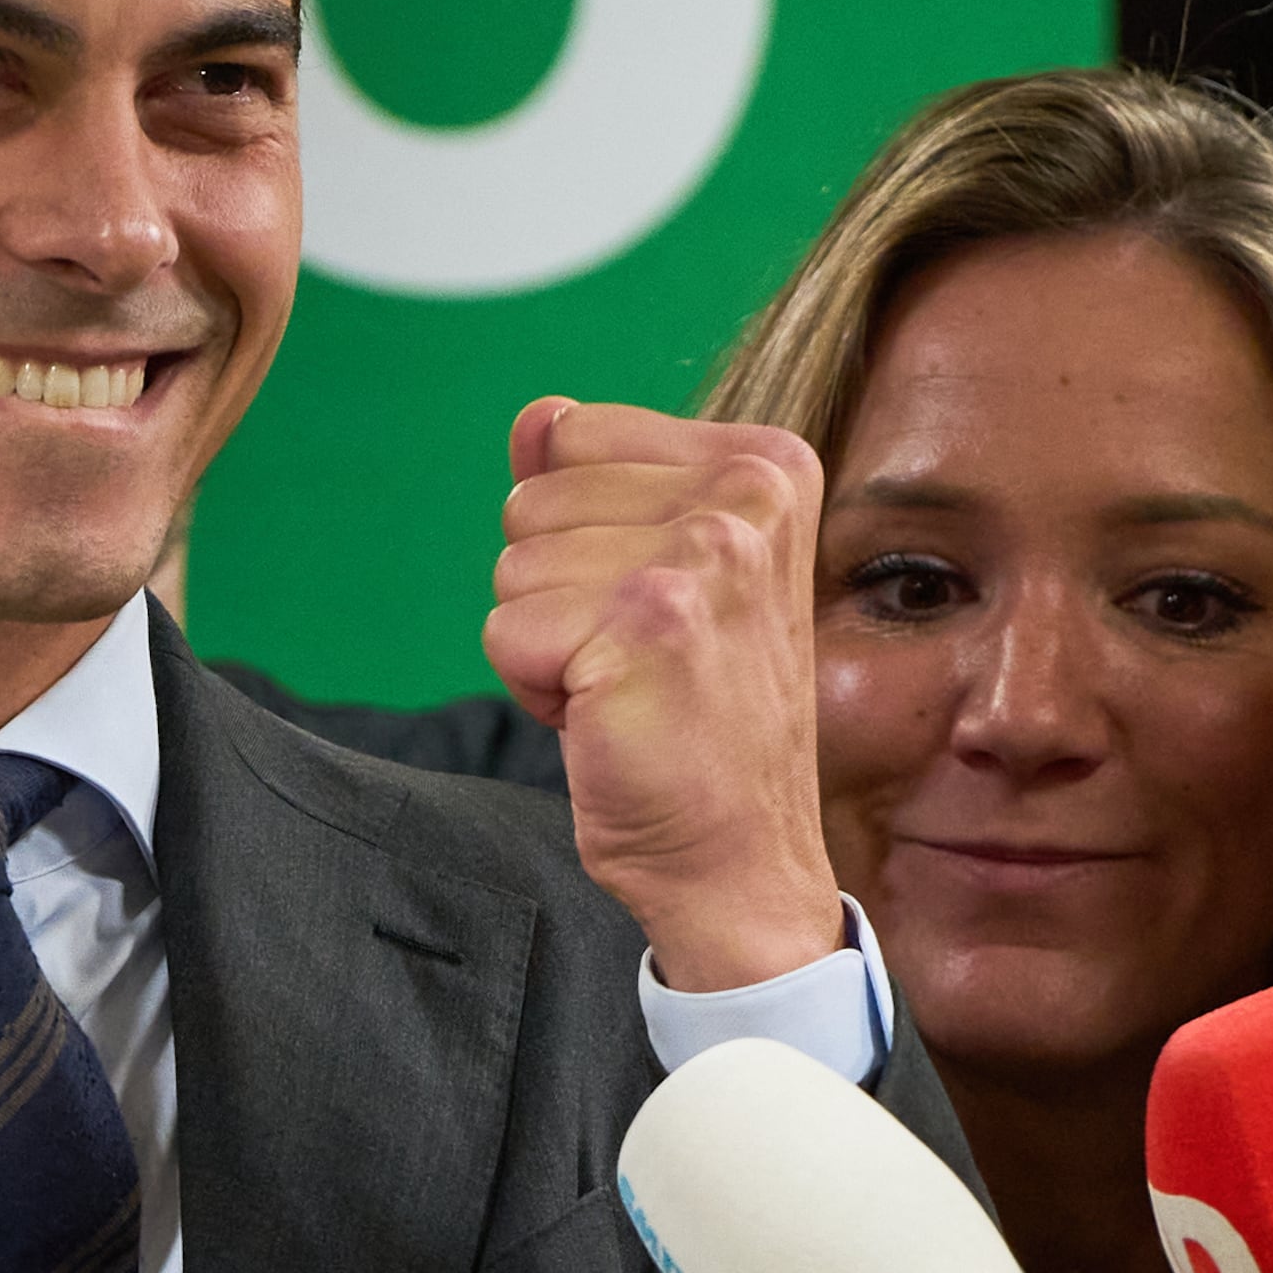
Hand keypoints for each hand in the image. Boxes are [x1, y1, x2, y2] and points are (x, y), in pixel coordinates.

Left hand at [483, 396, 841, 990]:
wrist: (738, 855)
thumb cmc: (693, 715)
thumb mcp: (655, 570)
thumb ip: (593, 479)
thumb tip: (537, 416)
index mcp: (766, 462)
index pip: (572, 434)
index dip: (578, 531)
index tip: (647, 603)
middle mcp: (748, 495)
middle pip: (531, 500)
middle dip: (554, 590)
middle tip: (632, 659)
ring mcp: (704, 557)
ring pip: (511, 566)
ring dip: (545, 641)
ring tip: (623, 688)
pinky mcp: (648, 624)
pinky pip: (506, 630)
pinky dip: (534, 688)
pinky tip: (607, 719)